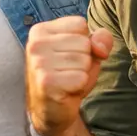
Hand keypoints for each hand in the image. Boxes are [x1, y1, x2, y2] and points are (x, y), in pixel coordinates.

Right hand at [25, 17, 114, 135]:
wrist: (51, 111)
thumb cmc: (67, 76)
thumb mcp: (86, 52)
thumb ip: (99, 39)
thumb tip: (100, 47)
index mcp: (40, 30)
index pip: (80, 24)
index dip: (84, 42)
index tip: (68, 56)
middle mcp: (36, 44)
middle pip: (84, 43)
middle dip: (84, 60)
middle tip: (68, 73)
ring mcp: (39, 63)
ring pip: (84, 61)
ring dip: (82, 75)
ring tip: (67, 81)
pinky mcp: (46, 82)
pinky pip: (81, 78)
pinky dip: (79, 87)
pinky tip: (66, 91)